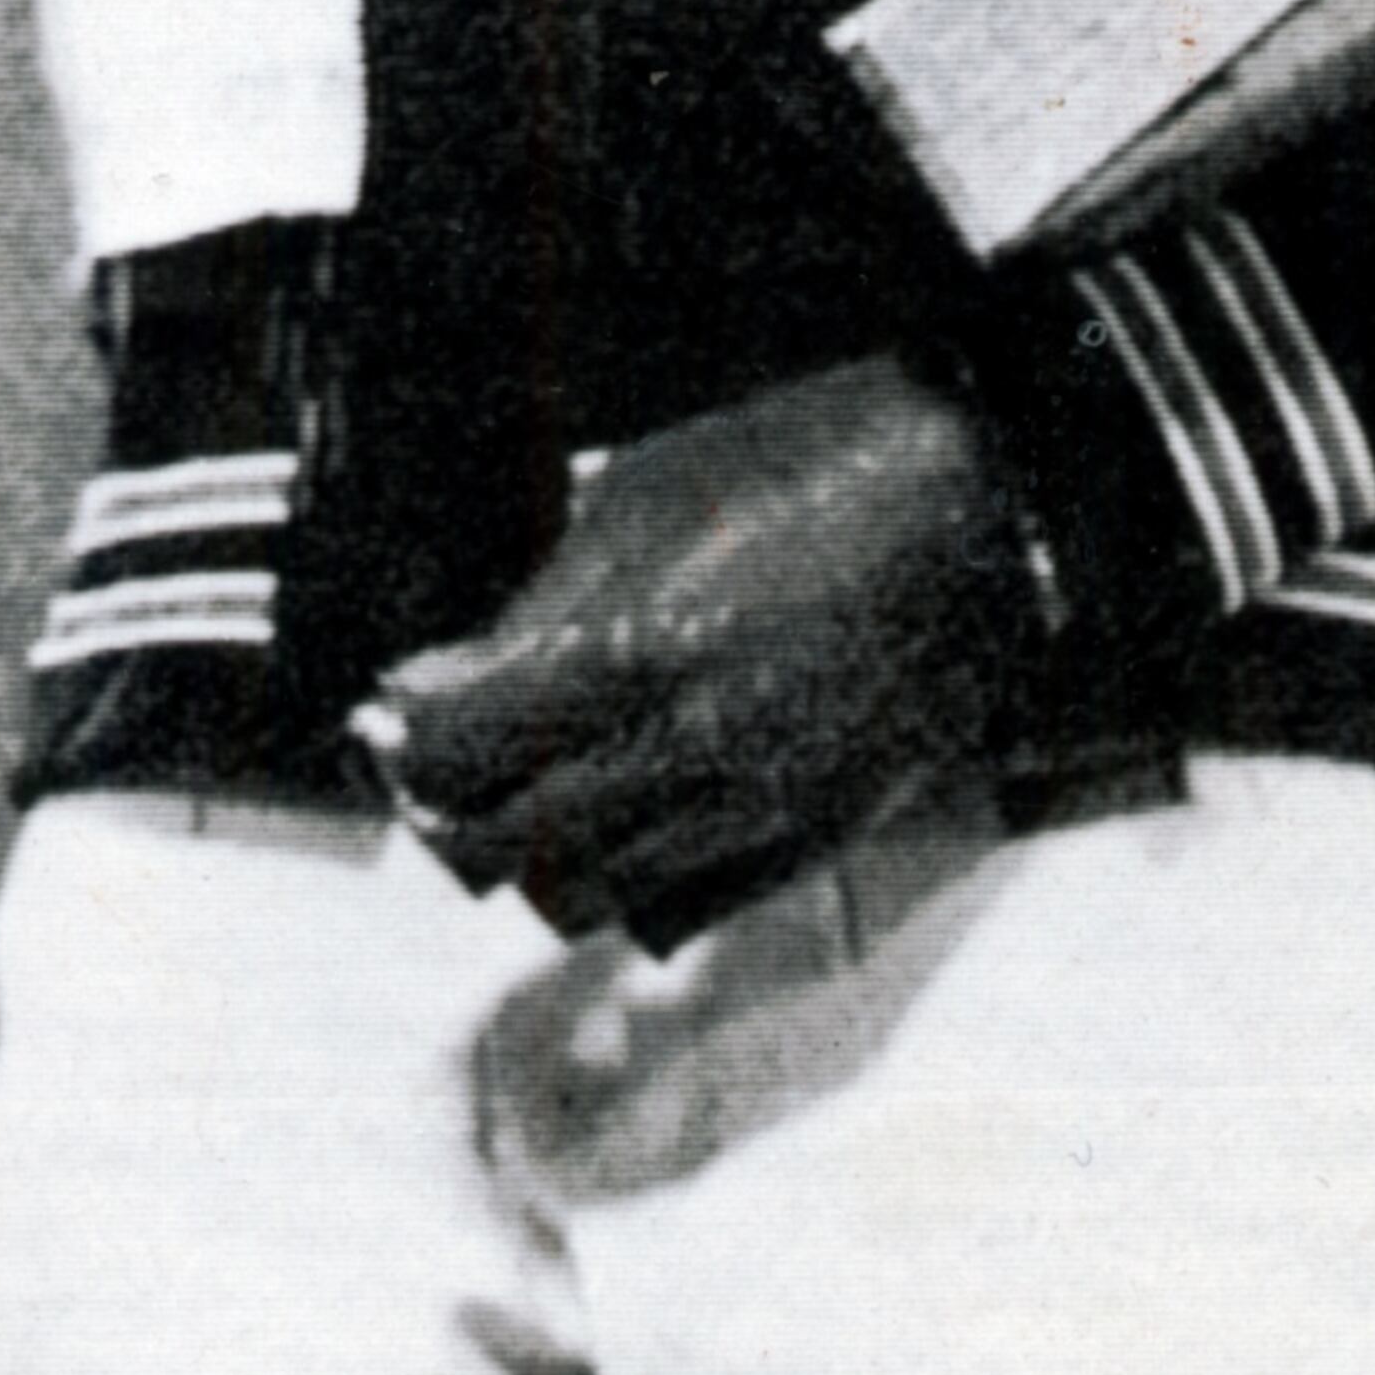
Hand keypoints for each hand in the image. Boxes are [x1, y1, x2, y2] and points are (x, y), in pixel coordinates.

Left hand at [352, 356, 1056, 946]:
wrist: (987, 499)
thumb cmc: (812, 464)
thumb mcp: (642, 497)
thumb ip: (538, 608)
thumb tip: (442, 682)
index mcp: (637, 653)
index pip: (459, 757)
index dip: (401, 745)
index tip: (387, 717)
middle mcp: (693, 754)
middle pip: (506, 845)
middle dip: (445, 810)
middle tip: (429, 762)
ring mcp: (760, 809)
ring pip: (587, 897)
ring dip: (530, 853)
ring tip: (518, 790)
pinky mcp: (816, 837)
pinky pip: (682, 910)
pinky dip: (624, 882)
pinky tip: (617, 817)